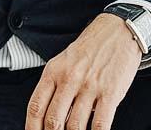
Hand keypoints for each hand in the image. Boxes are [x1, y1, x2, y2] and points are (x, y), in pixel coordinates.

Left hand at [25, 13, 142, 129]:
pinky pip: (100, 124)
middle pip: (53, 120)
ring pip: (75, 126)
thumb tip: (46, 117)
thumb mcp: (63, 62)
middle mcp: (69, 79)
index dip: (32, 128)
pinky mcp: (110, 93)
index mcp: (53, 72)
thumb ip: (54, 87)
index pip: (36, 107)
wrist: (118, 31)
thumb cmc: (89, 50)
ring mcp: (90, 87)